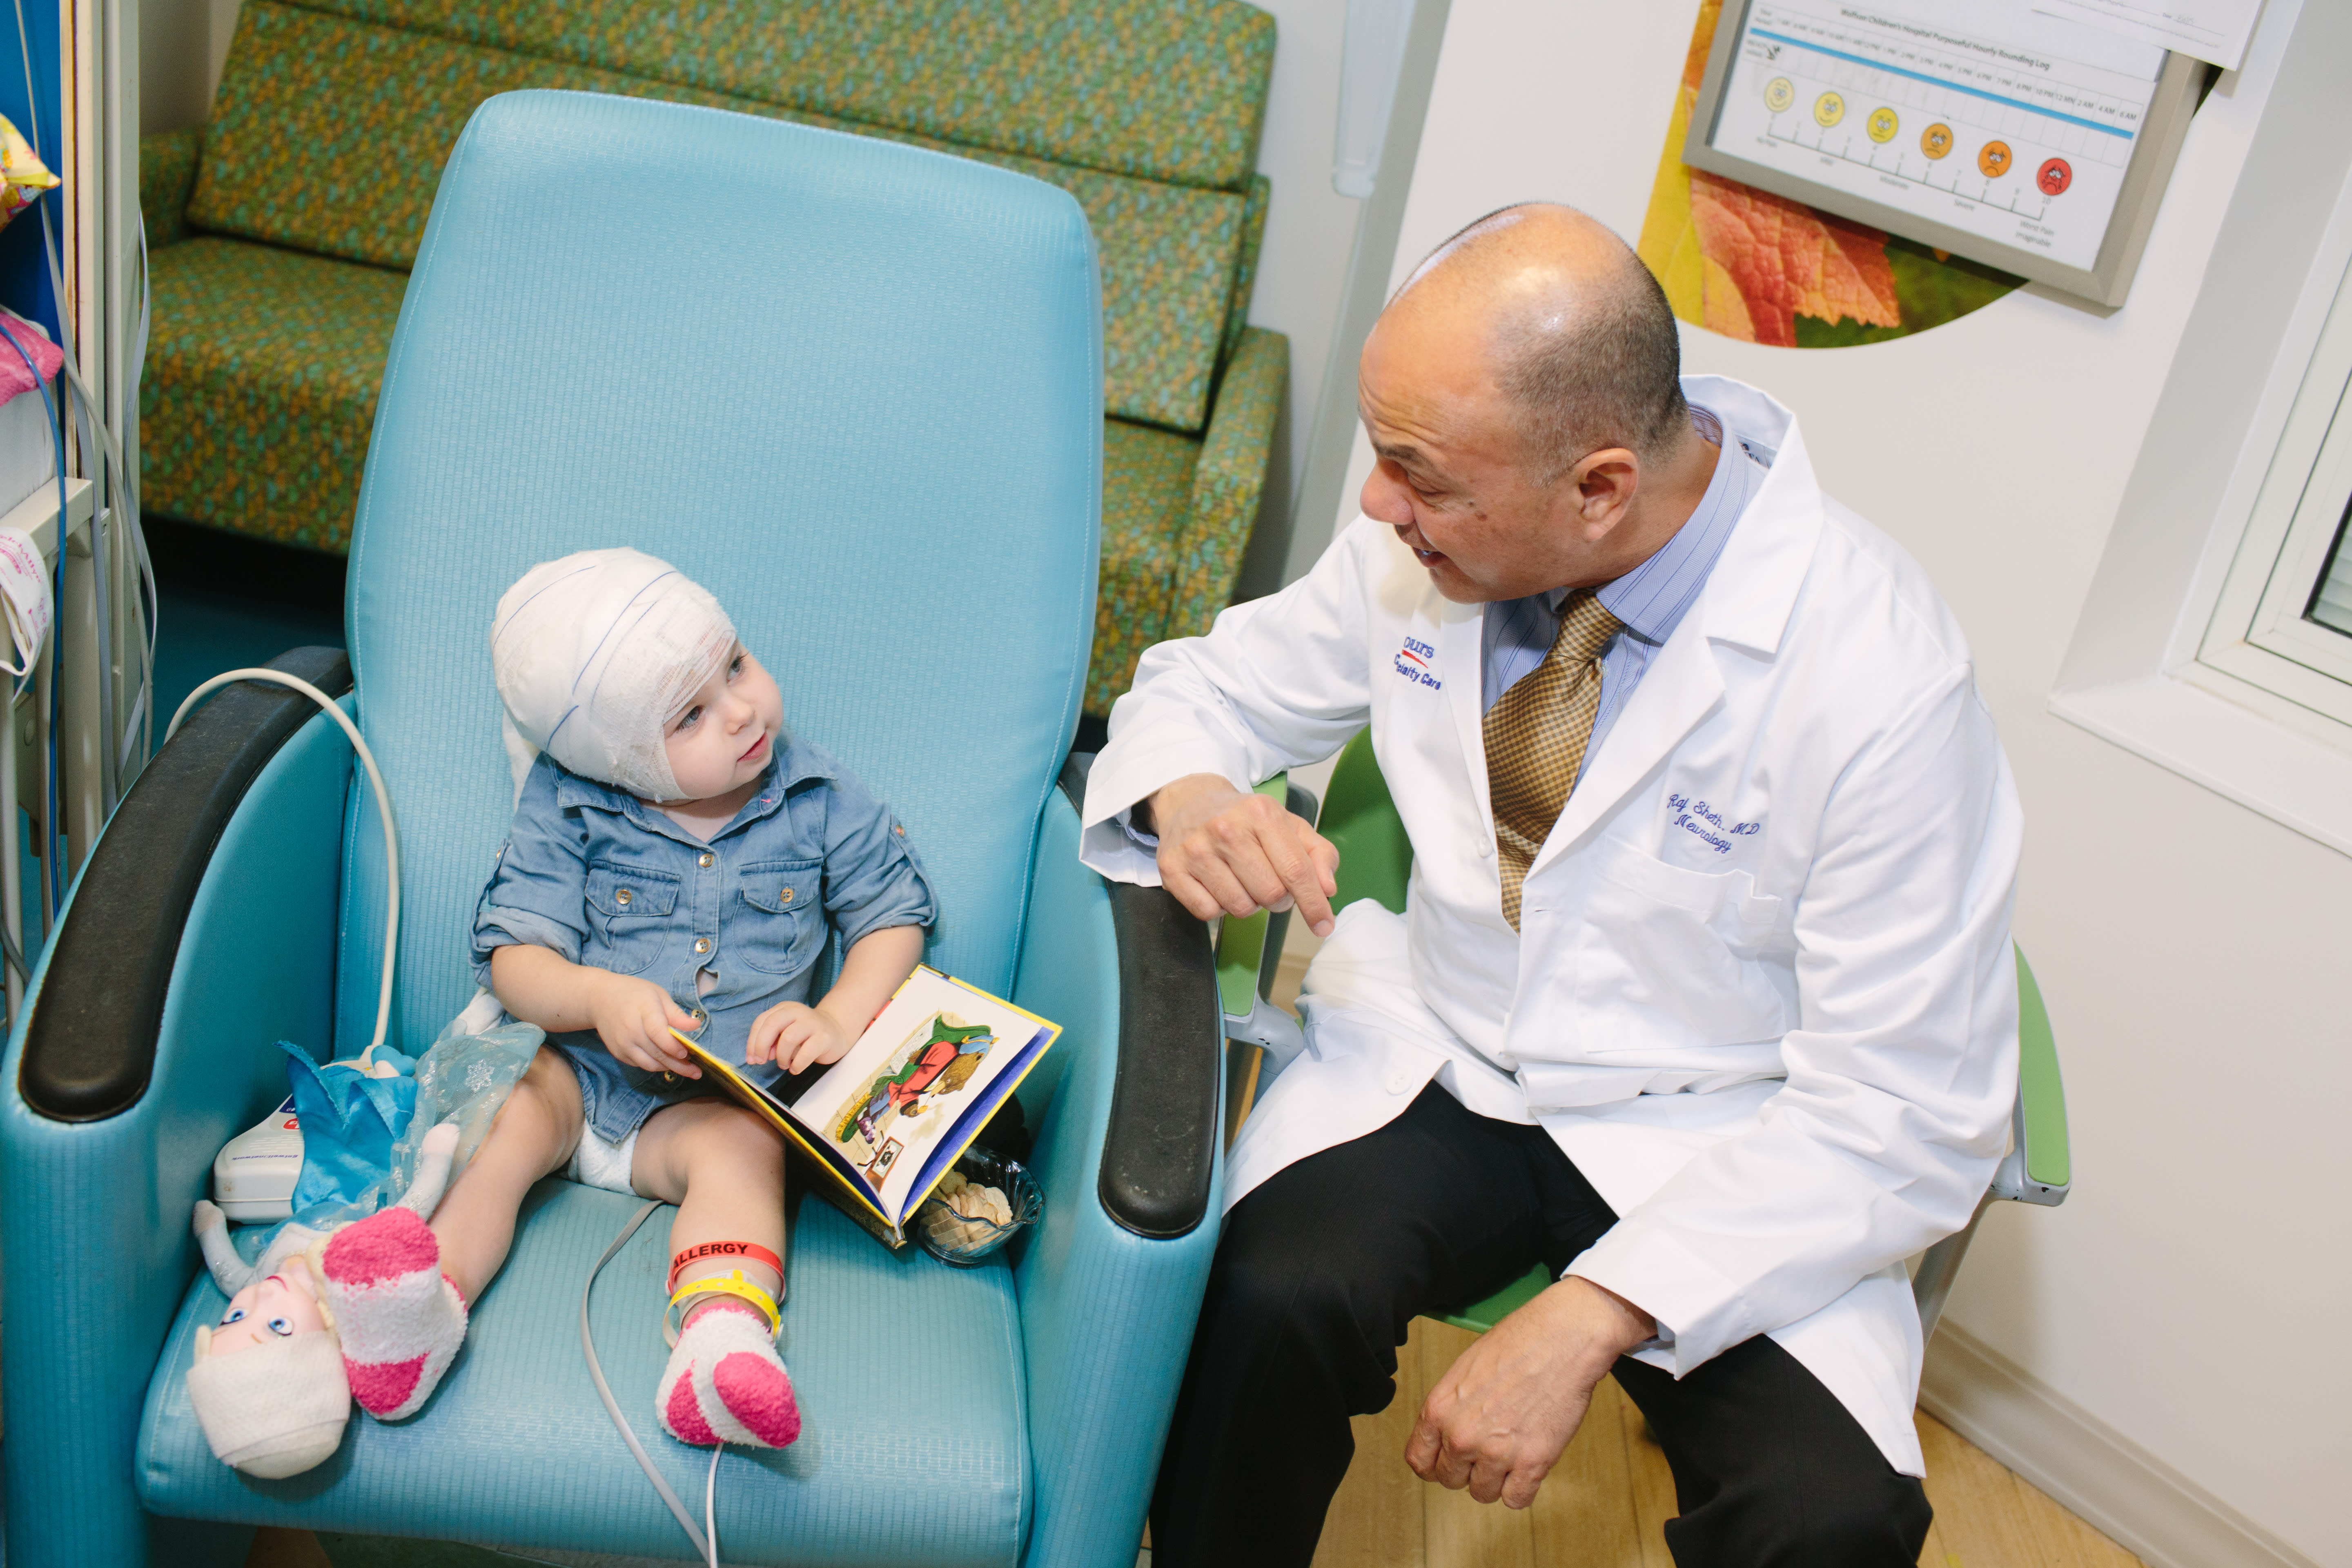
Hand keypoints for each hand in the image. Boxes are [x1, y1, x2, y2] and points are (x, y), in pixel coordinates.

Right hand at [587, 971, 701, 1077]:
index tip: (687, 1053)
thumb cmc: (634, 994)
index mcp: (643, 1010)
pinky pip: (641, 1064)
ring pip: (649, 1064)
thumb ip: (676, 1013)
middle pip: (657, 1053)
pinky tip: (667, 1062)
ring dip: (668, 1068)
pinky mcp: (618, 1053)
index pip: (658, 1033)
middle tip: (696, 1072)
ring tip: (686, 1069)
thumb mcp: (658, 995)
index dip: (673, 1046)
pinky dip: (655, 1065)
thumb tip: (696, 1025)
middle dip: (679, 1065)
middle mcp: (630, 1030)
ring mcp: (622, 1044)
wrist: (600, 999)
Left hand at [751, 1001, 852, 1073]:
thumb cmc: (806, 1035)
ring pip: (788, 1038)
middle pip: (772, 1024)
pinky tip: (795, 1068)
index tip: (751, 1059)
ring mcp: (813, 1023)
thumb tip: (760, 1055)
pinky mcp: (825, 1037)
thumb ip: (772, 1041)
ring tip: (784, 1064)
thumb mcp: (785, 1033)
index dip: (752, 1041)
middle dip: (761, 1046)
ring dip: (781, 1057)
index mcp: (785, 1009)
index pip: (761, 1021)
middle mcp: (798, 1012)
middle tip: (762, 1062)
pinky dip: (796, 1065)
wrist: (836, 1031)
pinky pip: (806, 1053)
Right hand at [1144, 773, 1339, 936]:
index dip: (1314, 903)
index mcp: (1261, 814)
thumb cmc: (1246, 820)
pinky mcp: (1172, 869)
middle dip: (1278, 899)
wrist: (1190, 802)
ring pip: (1241, 908)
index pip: (1296, 870)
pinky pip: (1208, 912)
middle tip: (1270, 883)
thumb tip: (1327, 889)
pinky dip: (1219, 907)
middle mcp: (1226, 829)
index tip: (1324, 926)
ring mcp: (1196, 850)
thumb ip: (1318, 854)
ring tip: (1242, 880)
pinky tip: (1218, 884)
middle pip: (1270, 894)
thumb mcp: (1289, 825)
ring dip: (1249, 903)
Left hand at [1405, 1277, 1656, 1507]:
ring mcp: (1496, 1452)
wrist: (1562, 1337)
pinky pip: (1516, 1499)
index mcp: (1439, 1408)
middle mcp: (1461, 1435)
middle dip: (1466, 1469)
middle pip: (1449, 1479)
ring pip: (1482, 1493)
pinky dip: (1522, 1487)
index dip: (1433, 1463)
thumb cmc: (1518, 1343)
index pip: (1419, 1459)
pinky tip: (1527, 1464)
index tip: (1446, 1462)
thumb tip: (1446, 1435)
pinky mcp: (1532, 1463)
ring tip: (1510, 1451)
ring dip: (1495, 1479)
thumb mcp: (1465, 1370)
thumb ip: (1451, 1407)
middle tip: (1486, 1449)